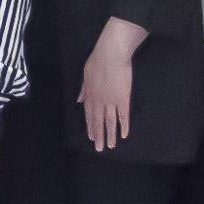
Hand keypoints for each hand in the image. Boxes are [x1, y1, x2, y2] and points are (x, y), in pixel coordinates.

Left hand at [77, 23, 143, 151]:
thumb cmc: (98, 60)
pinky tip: (124, 135)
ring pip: (110, 122)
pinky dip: (124, 126)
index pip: (89, 114)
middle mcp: (99, 101)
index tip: (91, 136)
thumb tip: (79, 100)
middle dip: (98, 136)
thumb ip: (83, 89)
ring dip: (110, 135)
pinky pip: (123, 116)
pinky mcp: (123, 99)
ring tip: (110, 146)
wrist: (110, 55)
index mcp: (89, 95)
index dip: (90, 126)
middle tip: (99, 148)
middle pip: (98, 122)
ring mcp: (111, 101)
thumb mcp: (85, 74)